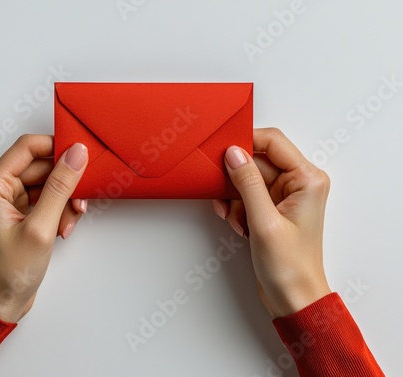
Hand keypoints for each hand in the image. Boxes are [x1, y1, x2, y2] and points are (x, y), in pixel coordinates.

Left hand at [0, 135, 87, 322]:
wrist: (2, 301)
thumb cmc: (8, 271)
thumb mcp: (41, 227)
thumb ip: (60, 188)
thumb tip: (76, 156)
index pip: (29, 147)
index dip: (56, 147)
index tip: (81, 156)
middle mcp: (0, 187)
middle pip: (43, 166)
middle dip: (65, 184)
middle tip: (79, 201)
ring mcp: (12, 199)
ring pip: (50, 183)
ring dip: (65, 201)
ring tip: (68, 223)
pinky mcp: (23, 211)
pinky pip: (49, 199)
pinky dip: (61, 211)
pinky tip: (63, 228)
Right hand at [213, 128, 331, 318]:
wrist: (293, 298)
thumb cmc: (291, 266)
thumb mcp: (264, 221)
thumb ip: (248, 183)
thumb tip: (233, 154)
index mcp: (307, 179)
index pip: (273, 142)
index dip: (246, 143)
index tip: (223, 152)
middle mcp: (298, 183)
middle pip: (257, 161)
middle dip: (236, 179)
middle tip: (222, 192)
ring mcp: (283, 196)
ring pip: (247, 179)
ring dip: (234, 196)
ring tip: (234, 216)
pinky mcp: (271, 208)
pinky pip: (246, 195)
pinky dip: (236, 207)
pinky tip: (237, 223)